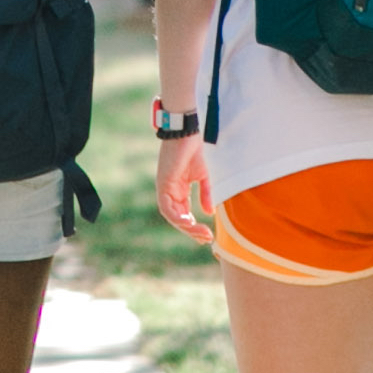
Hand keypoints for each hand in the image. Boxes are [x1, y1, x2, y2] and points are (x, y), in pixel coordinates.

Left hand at [155, 130, 215, 245]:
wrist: (188, 133)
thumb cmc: (196, 151)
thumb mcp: (204, 177)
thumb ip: (206, 194)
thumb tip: (209, 213)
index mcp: (179, 189)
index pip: (183, 214)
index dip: (194, 227)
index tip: (208, 235)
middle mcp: (170, 191)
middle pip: (177, 218)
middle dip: (191, 231)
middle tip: (206, 238)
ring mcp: (165, 188)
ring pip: (172, 216)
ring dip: (186, 227)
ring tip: (200, 234)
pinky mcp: (163, 183)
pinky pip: (166, 207)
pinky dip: (176, 217)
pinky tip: (189, 222)